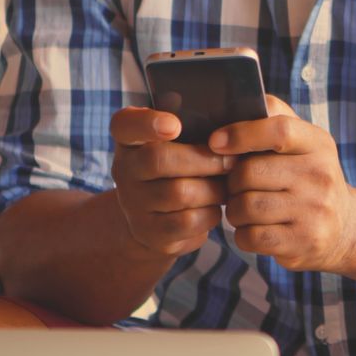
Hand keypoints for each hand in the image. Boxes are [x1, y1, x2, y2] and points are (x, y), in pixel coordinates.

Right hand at [109, 107, 233, 256]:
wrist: (156, 218)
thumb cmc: (179, 169)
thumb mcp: (178, 143)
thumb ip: (193, 125)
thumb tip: (229, 126)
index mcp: (129, 139)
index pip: (125, 124)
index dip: (147, 123)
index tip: (174, 125)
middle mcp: (124, 170)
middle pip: (160, 159)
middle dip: (205, 159)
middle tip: (231, 160)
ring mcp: (133, 204)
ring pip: (180, 192)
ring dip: (213, 189)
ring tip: (227, 184)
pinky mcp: (149, 232)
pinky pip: (188, 220)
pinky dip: (211, 213)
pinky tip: (214, 206)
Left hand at [210, 96, 355, 272]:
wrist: (346, 229)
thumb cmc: (310, 179)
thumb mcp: (304, 144)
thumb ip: (274, 119)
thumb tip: (234, 102)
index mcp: (318, 144)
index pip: (279, 130)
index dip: (242, 133)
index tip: (215, 141)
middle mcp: (321, 176)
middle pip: (249, 173)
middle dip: (232, 181)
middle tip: (237, 186)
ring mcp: (314, 212)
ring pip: (245, 207)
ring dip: (235, 210)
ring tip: (245, 208)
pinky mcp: (303, 243)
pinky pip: (250, 236)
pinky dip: (243, 234)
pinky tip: (255, 229)